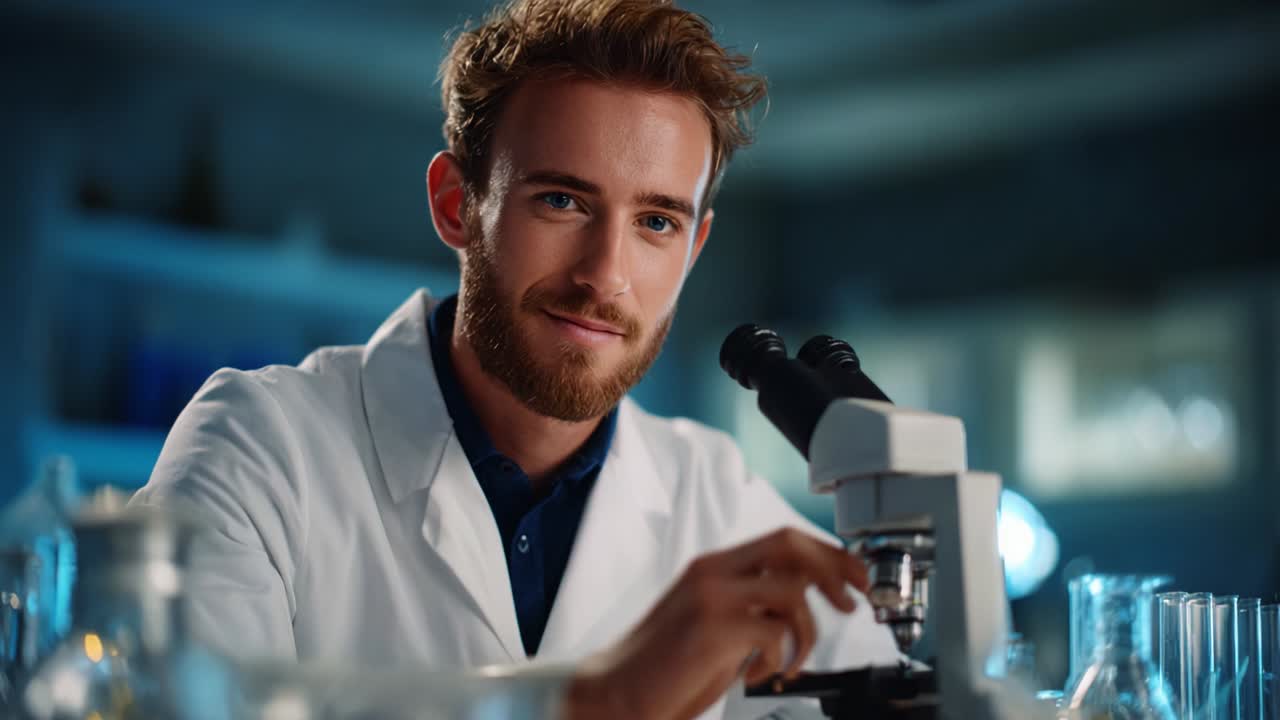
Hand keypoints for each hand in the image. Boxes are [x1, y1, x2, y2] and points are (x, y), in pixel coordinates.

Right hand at [564, 527, 868, 719]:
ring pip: (792, 592)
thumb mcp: (715, 623)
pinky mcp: (712, 628)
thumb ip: (752, 605)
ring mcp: (712, 597)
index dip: (828, 554)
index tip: (855, 577)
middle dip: (835, 570)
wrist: (615, 690)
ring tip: (789, 662)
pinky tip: (760, 675)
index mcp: (714, 567)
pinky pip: (774, 632)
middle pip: (792, 546)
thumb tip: (805, 600)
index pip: (784, 539)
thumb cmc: (664, 666)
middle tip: (852, 603)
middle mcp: (713, 573)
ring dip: (807, 635)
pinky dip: (780, 658)